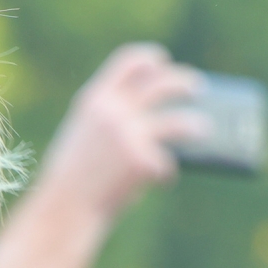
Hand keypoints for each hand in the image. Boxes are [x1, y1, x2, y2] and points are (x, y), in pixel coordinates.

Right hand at [34, 43, 205, 222]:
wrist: (63, 210)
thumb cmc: (69, 180)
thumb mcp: (79, 136)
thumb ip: (105, 119)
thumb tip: (146, 116)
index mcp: (94, 100)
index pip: (127, 61)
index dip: (148, 58)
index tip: (162, 60)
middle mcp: (114, 111)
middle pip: (162, 83)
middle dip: (184, 82)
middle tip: (197, 88)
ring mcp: (130, 136)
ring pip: (178, 122)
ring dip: (195, 125)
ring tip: (204, 129)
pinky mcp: (142, 162)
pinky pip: (166, 164)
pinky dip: (166, 174)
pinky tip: (162, 183)